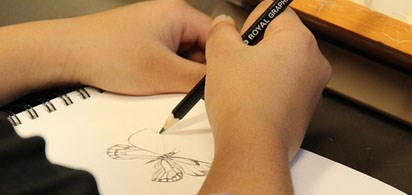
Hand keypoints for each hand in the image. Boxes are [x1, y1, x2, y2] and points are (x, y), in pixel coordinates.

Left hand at [0, 0, 210, 104]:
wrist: (63, 53)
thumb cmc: (106, 54)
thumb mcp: (163, 74)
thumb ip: (200, 81)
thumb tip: (225, 85)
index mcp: (179, 12)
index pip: (218, 39)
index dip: (221, 64)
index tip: (221, 86)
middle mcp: (170, 16)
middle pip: (202, 49)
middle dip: (196, 72)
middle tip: (186, 91)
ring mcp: (157, 28)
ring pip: (185, 56)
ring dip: (179, 74)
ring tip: (162, 85)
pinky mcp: (145, 40)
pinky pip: (168, 58)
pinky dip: (165, 73)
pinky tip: (152, 82)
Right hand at [200, 1, 331, 193]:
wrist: (253, 148)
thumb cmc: (244, 105)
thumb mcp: (221, 54)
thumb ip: (222, 30)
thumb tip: (224, 25)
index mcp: (300, 40)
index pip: (276, 11)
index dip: (251, 23)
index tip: (239, 40)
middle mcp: (314, 62)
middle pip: (280, 39)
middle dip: (256, 48)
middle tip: (236, 64)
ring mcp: (313, 87)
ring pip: (283, 64)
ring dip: (262, 69)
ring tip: (242, 86)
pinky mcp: (306, 108)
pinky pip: (286, 87)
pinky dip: (270, 89)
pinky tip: (251, 101)